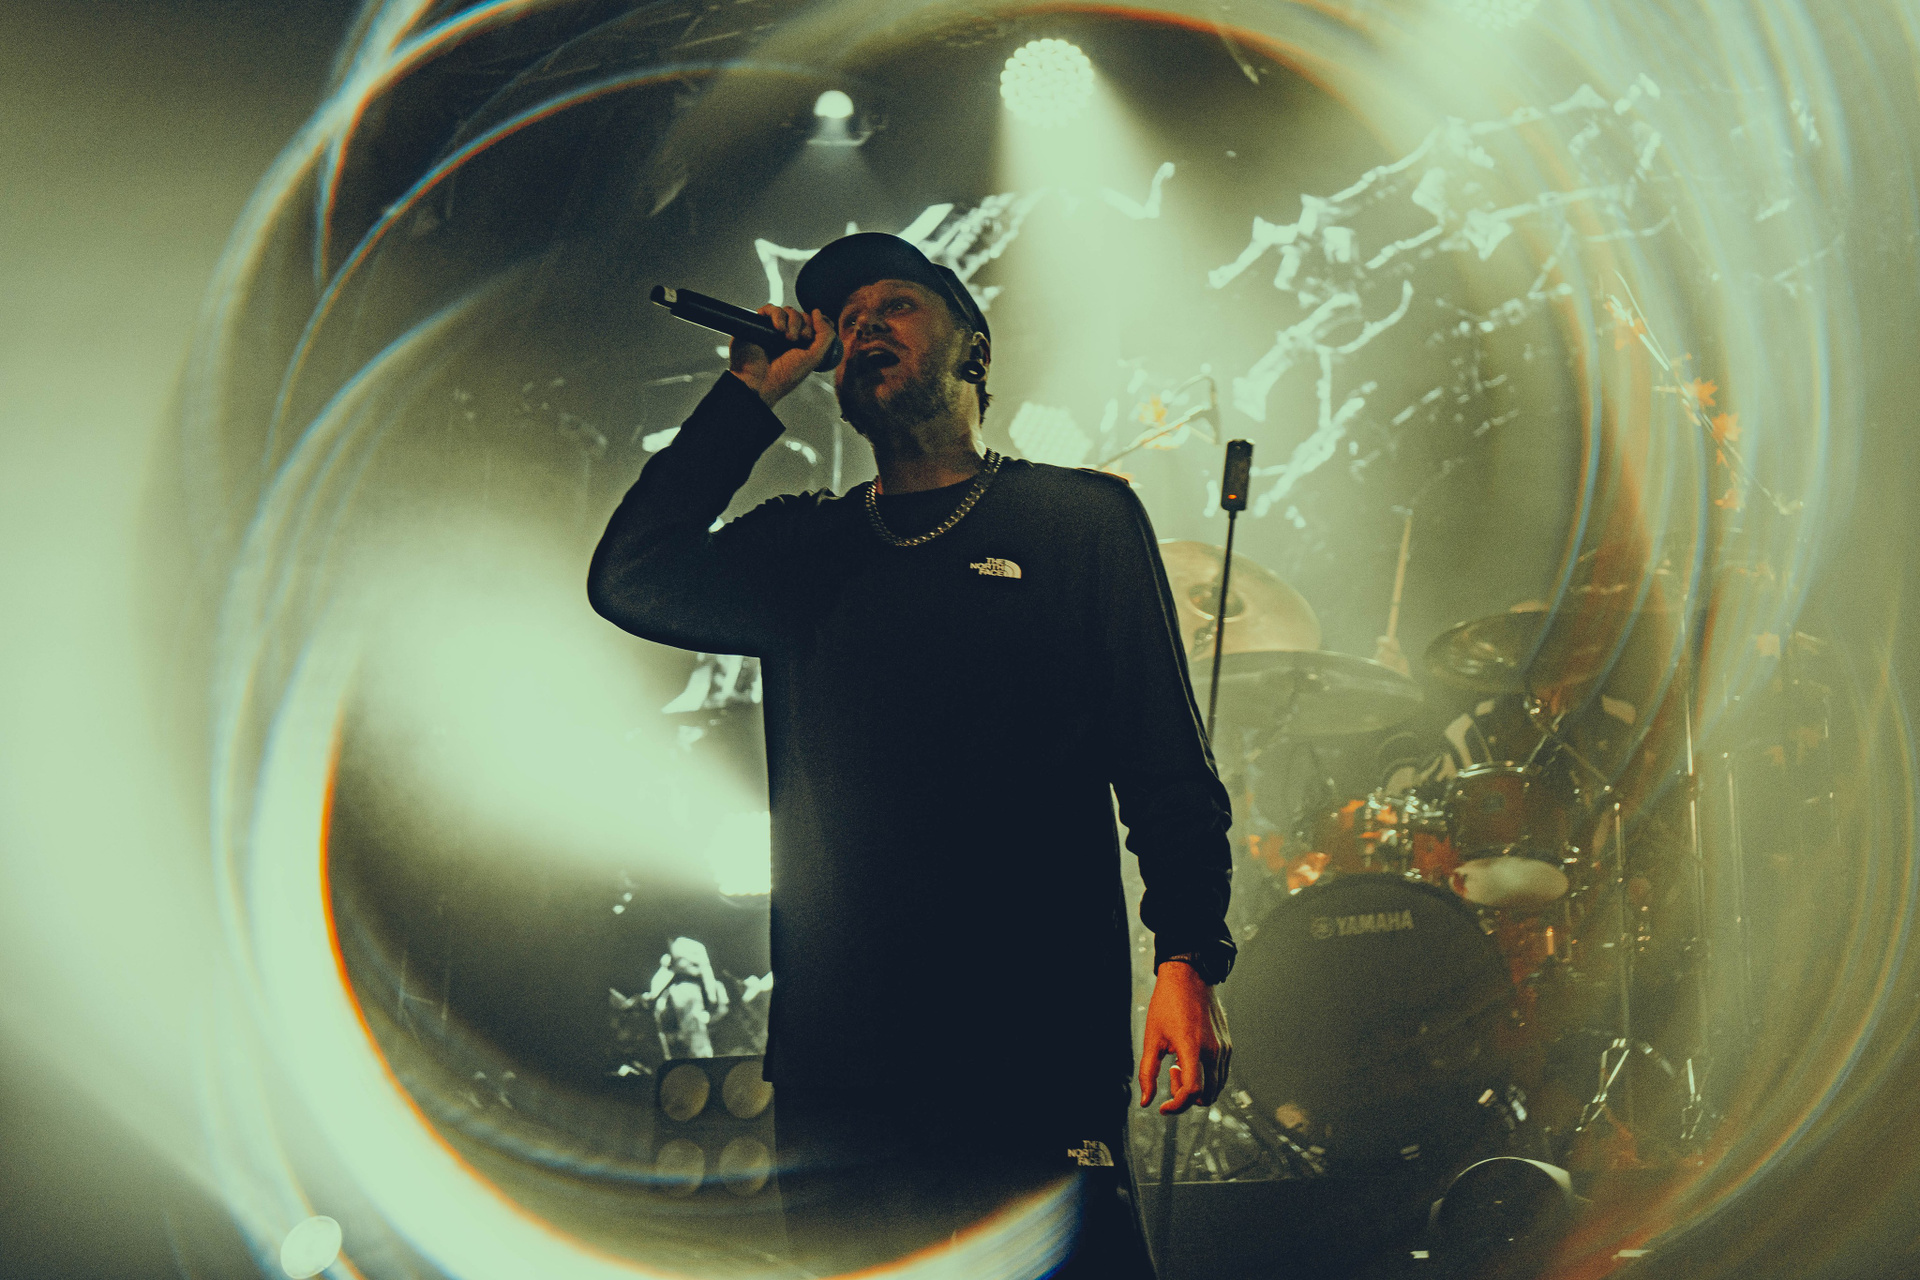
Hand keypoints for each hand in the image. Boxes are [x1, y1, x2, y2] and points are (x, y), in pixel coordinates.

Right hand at [728, 306, 836, 406]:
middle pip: (803, 315)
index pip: (816, 323)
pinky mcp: (759, 324)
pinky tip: (778, 328)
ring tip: (788, 338)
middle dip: (805, 324)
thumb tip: (817, 312)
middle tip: (800, 339)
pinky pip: (770, 309)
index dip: (820, 322)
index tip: (818, 329)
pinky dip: (777, 315)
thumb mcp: (815, 357)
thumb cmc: (785, 376)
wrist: (760, 382)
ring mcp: (774, 330)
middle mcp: (789, 336)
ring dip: (793, 321)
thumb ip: (825, 335)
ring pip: (789, 311)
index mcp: (803, 344)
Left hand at [1138, 959, 1231, 1113]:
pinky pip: (1221, 1074)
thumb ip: (1148, 1072)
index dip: (1177, 1106)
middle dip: (1186, 1097)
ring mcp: (1224, 1049)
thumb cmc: (1167, 1005)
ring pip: (1217, 1088)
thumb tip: (1146, 1102)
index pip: (1193, 1091)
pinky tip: (1189, 1059)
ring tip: (1179, 1065)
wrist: (1190, 977)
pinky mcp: (1228, 1045)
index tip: (1163, 1107)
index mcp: (1193, 1048)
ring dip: (1198, 1088)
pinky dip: (1206, 1078)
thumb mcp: (1152, 1038)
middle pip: (1207, 1096)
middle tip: (1171, 1072)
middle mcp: (1214, 1051)